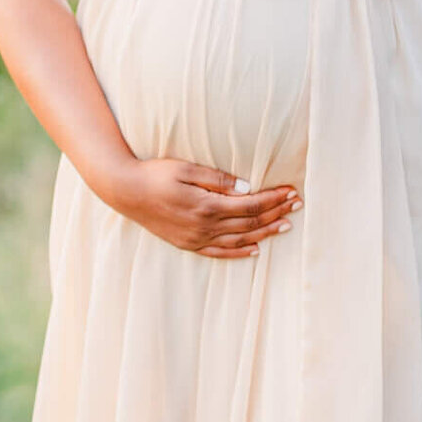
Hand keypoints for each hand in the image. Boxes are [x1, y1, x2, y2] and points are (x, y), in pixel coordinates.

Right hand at [104, 158, 299, 256]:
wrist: (124, 191)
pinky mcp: (188, 244)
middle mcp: (204, 227)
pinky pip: (219, 253)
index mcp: (206, 206)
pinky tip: (255, 250)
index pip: (251, 205)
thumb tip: (246, 187)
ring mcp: (196, 239)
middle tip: (297, 205)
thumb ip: (217, 179)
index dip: (274, 199)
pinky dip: (239, 252)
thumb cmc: (155, 174)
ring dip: (265, 233)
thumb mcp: (186, 169)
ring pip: (239, 239)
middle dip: (276, 213)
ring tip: (286, 226)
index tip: (291, 192)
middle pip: (250, 222)